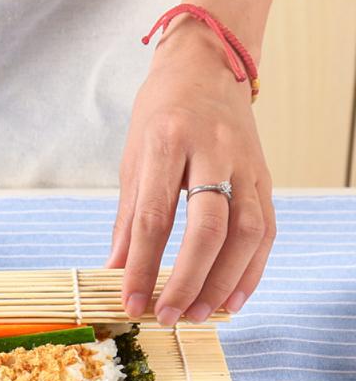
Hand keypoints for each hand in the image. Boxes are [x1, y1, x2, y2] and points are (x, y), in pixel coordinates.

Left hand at [107, 22, 275, 324]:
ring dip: (224, 281)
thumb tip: (115, 272)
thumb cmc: (160, 113)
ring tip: (200, 314)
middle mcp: (212, 152)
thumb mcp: (132, 159)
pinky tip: (233, 299)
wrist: (208, 65)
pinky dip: (252, 269)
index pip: (154, 218)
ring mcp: (245, 163)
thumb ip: (127, 220)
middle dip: (187, 280)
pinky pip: (266, 229)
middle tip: (169, 316)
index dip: (143, 268)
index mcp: (166, 144)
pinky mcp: (264, 176)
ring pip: (245, 232)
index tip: (131, 303)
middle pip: (207, 228)